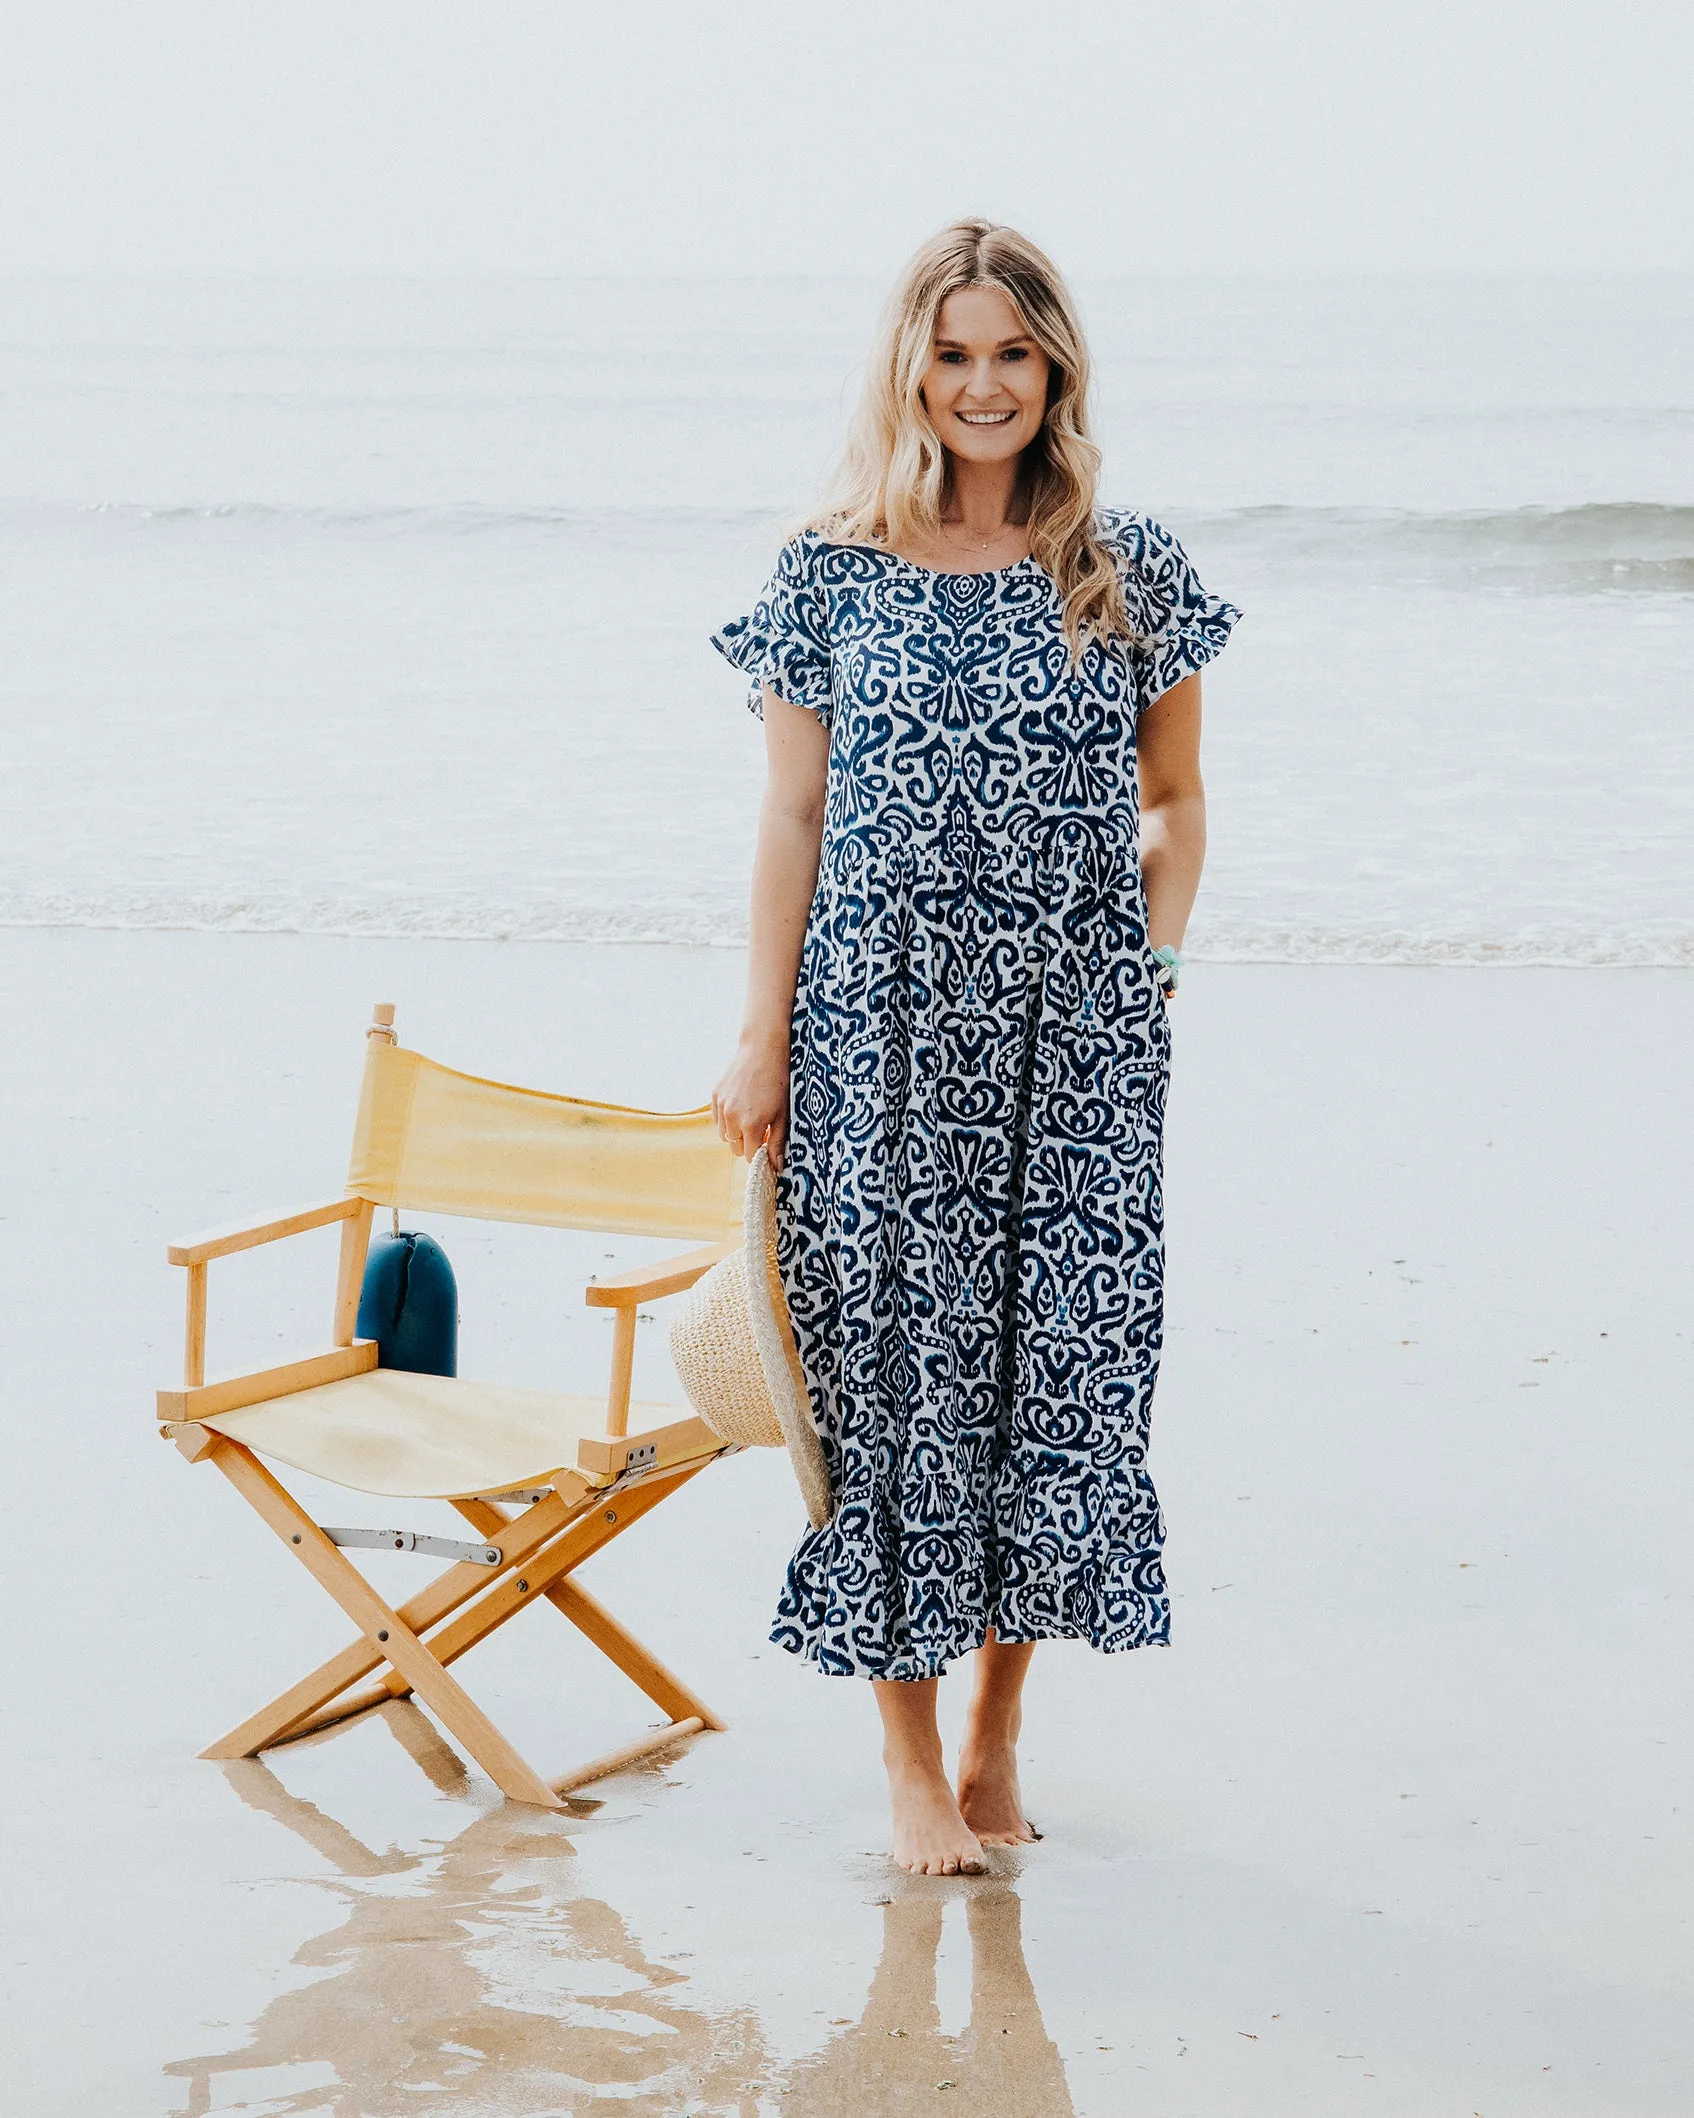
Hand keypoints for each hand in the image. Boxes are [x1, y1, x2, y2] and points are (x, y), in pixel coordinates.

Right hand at [712, 1032, 790, 1168]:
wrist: (763, 1050)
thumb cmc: (778, 1081)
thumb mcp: (783, 1113)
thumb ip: (778, 1142)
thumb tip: (777, 1166)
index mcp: (751, 1124)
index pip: (750, 1156)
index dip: (760, 1154)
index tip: (767, 1146)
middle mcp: (732, 1117)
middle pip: (735, 1149)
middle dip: (748, 1144)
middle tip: (761, 1129)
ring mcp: (721, 1106)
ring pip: (724, 1135)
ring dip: (736, 1133)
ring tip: (750, 1117)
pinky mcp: (715, 1096)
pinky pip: (717, 1119)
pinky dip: (727, 1119)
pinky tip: (741, 1106)